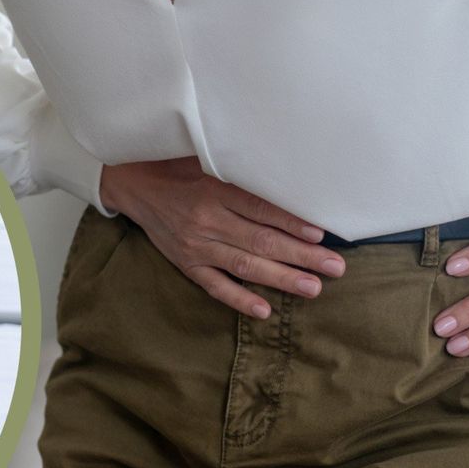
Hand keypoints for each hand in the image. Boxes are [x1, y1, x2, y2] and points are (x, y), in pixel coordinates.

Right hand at [99, 158, 345, 318]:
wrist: (133, 185)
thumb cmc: (177, 167)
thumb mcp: (206, 157)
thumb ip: (241, 167)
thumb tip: (285, 170)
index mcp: (214, 190)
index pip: (260, 209)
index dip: (291, 222)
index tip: (320, 233)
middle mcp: (207, 220)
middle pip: (261, 241)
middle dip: (301, 256)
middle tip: (335, 267)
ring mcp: (196, 246)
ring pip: (244, 266)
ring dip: (281, 278)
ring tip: (313, 288)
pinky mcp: (187, 264)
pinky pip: (215, 286)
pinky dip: (239, 299)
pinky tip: (264, 309)